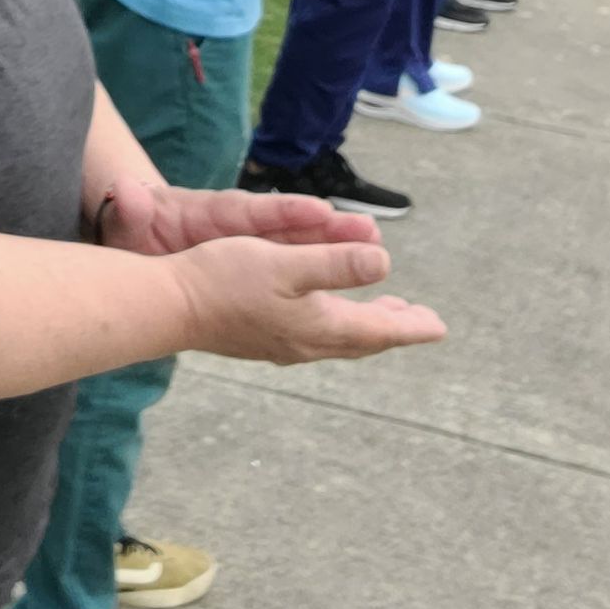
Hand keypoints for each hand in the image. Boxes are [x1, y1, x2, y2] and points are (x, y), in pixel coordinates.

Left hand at [96, 177, 379, 255]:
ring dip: (333, 243)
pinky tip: (355, 280)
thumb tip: (124, 193)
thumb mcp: (131, 218)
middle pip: (284, 225)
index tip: (316, 210)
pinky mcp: (257, 258)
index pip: (245, 211)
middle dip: (324, 229)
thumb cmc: (138, 223)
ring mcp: (250, 241)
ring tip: (375, 243)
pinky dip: (321, 263)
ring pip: (296, 242)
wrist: (142, 226)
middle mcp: (235, 224)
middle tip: (369, 229)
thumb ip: (132, 207)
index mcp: (206, 212)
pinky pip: (293, 261)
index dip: (279, 212)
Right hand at [172, 235, 446, 363]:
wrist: (170, 307)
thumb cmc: (225, 279)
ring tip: (381, 315)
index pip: (378, 329)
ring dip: (364, 325)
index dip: (410, 326)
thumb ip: (335, 265)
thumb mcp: (286, 264)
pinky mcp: (262, 338)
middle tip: (419, 321)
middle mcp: (305, 342)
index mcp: (318, 325)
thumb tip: (385, 265)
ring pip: (337, 337)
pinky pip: (315, 335)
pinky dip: (336, 324)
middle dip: (392, 326)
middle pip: (361, 338)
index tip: (439, 327)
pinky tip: (324, 316)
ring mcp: (282, 344)